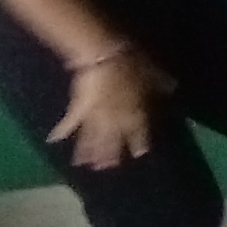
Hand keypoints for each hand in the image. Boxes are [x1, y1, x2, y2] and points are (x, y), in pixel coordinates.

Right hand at [50, 55, 161, 170]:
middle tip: (107, 168)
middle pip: (113, 141)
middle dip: (110, 155)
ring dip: (88, 152)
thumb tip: (174, 88)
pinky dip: (60, 132)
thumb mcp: (152, 72)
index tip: (140, 154)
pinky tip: (52, 141)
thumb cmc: (132, 64)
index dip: (140, 142)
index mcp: (136, 112)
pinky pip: (69, 123)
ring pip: (92, 138)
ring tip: (83, 165)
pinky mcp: (78, 108)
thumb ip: (162, 83)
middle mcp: (116, 119)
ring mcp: (96, 115)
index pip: (139, 131)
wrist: (104, 58)